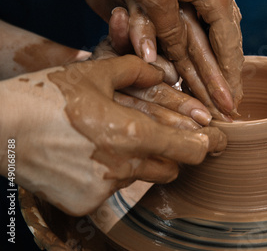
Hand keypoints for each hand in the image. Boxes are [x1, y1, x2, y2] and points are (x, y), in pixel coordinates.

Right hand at [0, 55, 225, 215]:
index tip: (212, 140)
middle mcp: (123, 167)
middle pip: (170, 168)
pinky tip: (85, 155)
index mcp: (132, 134)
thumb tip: (162, 72)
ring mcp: (103, 189)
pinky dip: (107, 174)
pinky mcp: (83, 204)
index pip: (190, 150)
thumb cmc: (45, 97)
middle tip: (155, 135)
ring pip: (139, 177)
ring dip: (136, 161)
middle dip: (171, 153)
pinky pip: (111, 190)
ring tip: (109, 140)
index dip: (206, 145)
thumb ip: (135, 70)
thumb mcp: (93, 73)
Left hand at [77, 0, 242, 116]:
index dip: (229, 77)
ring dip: (222, 60)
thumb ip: (167, 32)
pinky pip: (210, 19)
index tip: (232, 103)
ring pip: (222, 30)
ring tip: (225, 85)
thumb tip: (173, 63)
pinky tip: (213, 54)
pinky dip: (211, 42)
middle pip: (231, 40)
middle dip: (230, 74)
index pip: (229, 45)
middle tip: (232, 103)